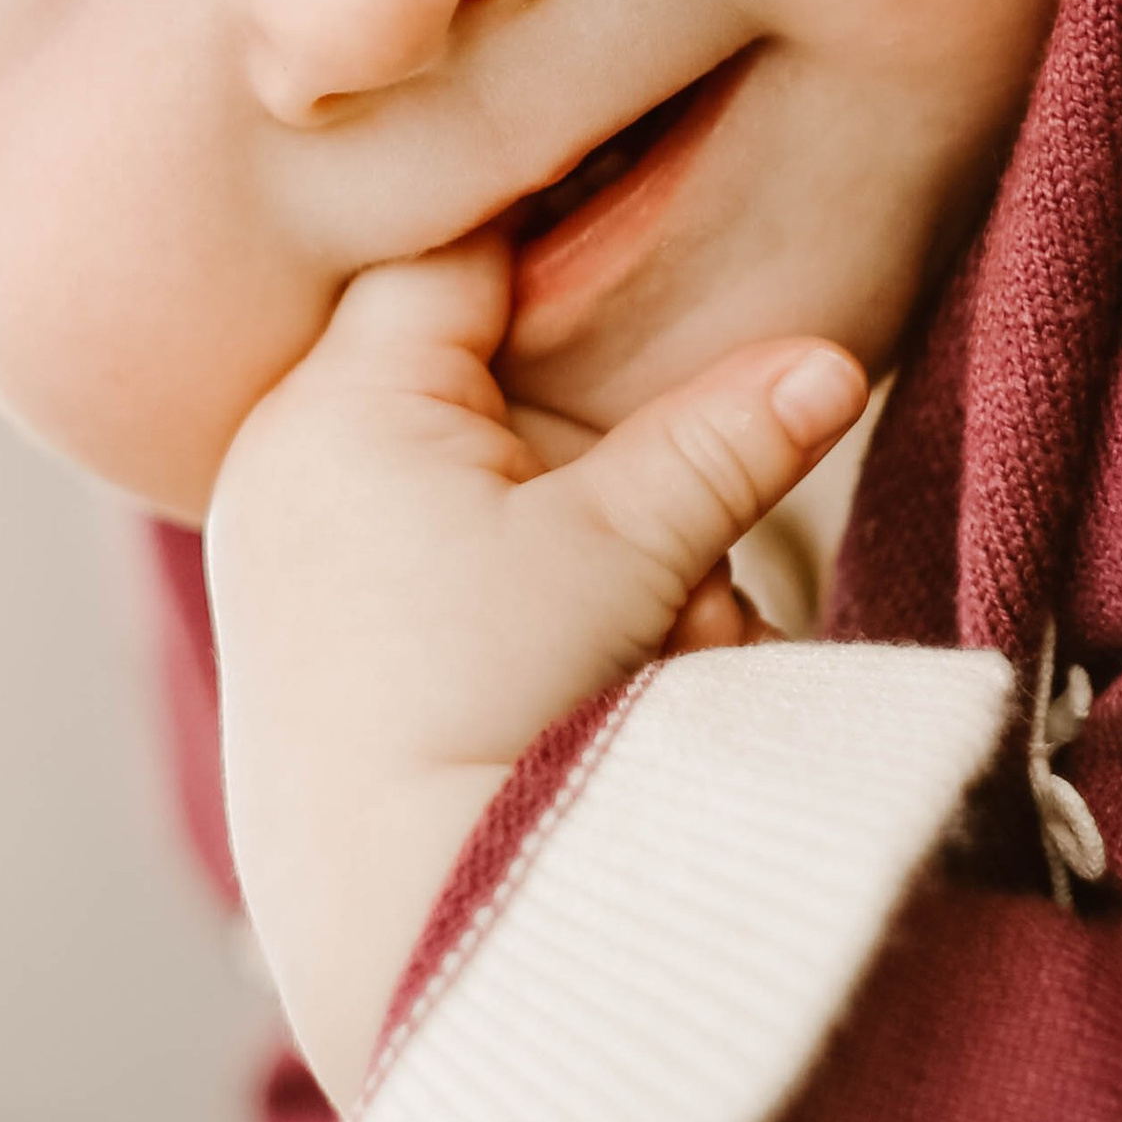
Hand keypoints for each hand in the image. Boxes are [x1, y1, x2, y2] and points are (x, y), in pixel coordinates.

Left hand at [207, 235, 865, 1103]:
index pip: (453, 250)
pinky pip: (434, 559)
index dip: (557, 228)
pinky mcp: (307, 628)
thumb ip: (725, 438)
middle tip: (664, 519)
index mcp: (342, 407)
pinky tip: (580, 676)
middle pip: (478, 373)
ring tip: (643, 634)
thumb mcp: (626, 553)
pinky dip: (521, 593)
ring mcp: (287, 546)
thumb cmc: (496, 715)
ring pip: (473, 477)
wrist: (398, 921)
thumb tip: (833, 360)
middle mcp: (288, 460)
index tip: (642, 200)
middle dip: (593, 435)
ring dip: (576, 532)